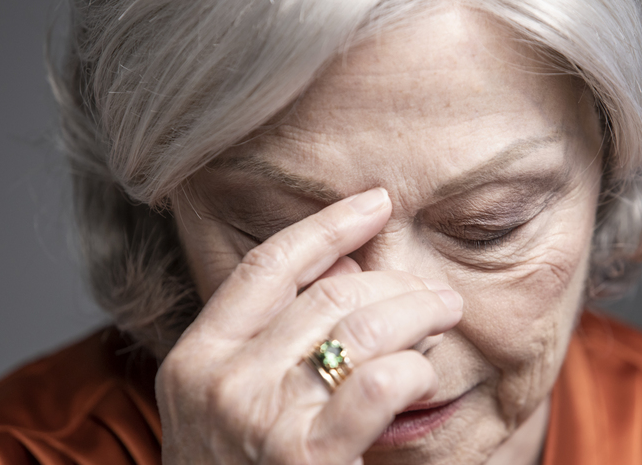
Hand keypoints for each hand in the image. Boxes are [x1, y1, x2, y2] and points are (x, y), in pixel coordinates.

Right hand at [156, 188, 463, 463]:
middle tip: (436, 292)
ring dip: (419, 312)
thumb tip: (343, 264)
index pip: (270, 265)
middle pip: (331, 292)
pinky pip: (380, 382)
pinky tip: (421, 376)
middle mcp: (221, 381)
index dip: (328, 224)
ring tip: (444, 316)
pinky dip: (413, 368)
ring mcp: (261, 420)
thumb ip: (274, 337)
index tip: (375, 202)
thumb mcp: (232, 405)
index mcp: (197, 358)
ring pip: (363, 326)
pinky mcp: (306, 461)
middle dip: (397, 281)